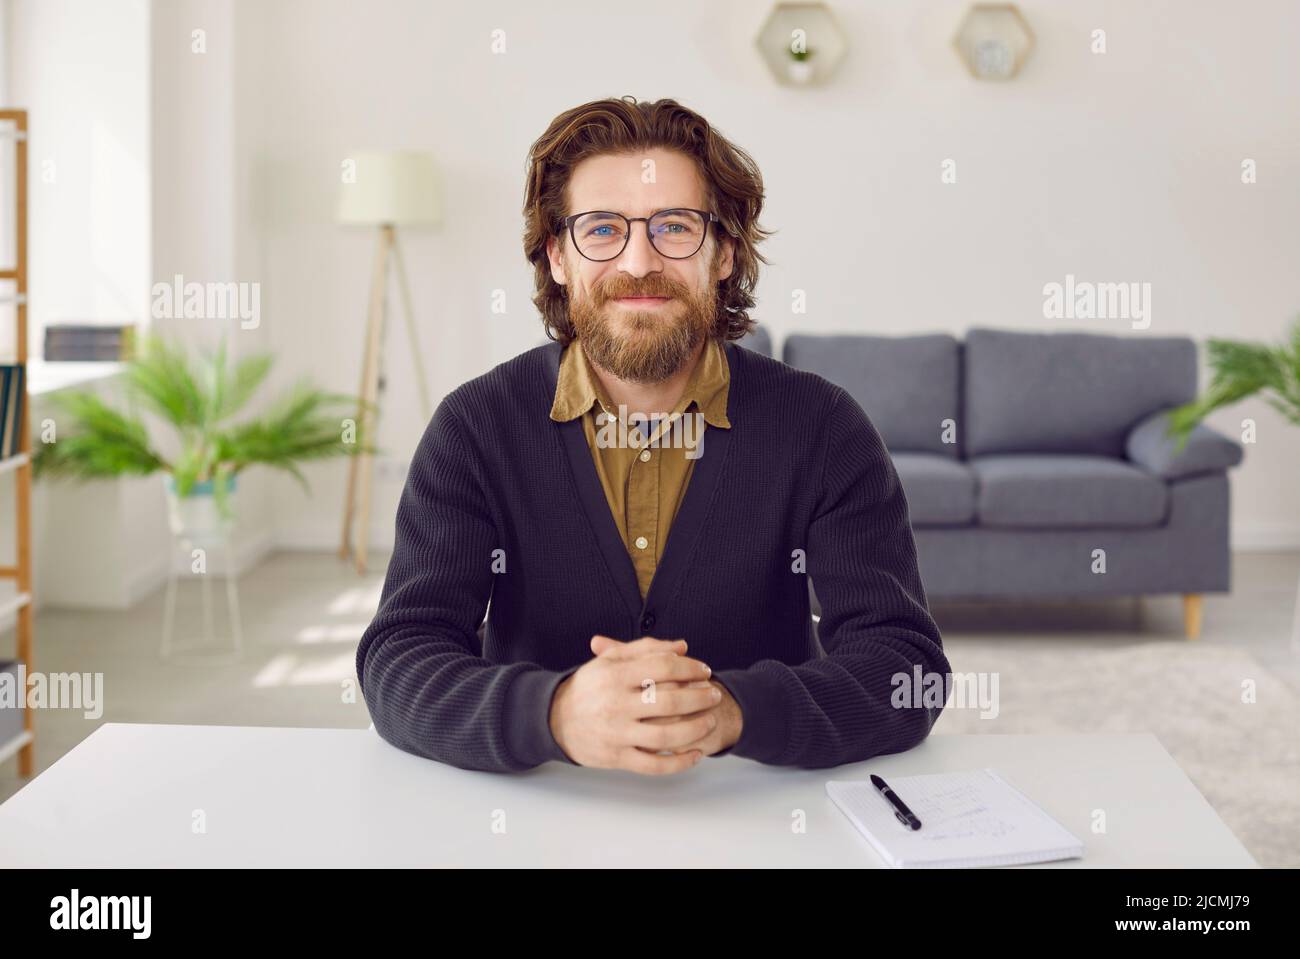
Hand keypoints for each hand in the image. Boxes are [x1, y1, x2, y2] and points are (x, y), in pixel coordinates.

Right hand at [590, 636, 742, 759]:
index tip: (705, 671)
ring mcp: (617, 734)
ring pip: (666, 736)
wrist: (553, 719)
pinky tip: (696, 754)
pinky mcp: (617, 758)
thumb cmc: (589, 687)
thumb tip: (683, 647)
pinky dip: (679, 762)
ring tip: (711, 720)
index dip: (690, 667)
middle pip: (670, 700)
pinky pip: (654, 765)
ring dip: (696, 729)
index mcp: (615, 675)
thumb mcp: (612, 660)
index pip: (663, 667)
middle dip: (700, 697)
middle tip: (714, 694)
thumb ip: (647, 649)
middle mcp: (616, 704)